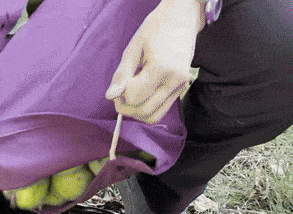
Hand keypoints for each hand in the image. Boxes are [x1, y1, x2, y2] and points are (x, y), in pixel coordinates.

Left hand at [105, 0, 204, 123]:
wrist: (182, 18)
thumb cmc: (156, 28)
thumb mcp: (133, 48)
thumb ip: (121, 74)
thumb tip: (109, 97)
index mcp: (162, 68)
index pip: (134, 96)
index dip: (121, 94)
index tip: (121, 81)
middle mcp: (175, 81)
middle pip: (143, 111)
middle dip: (126, 107)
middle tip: (120, 93)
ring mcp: (181, 87)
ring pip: (153, 116)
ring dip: (136, 112)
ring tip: (131, 95)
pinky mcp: (182, 89)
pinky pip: (161, 110)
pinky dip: (147, 108)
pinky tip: (142, 93)